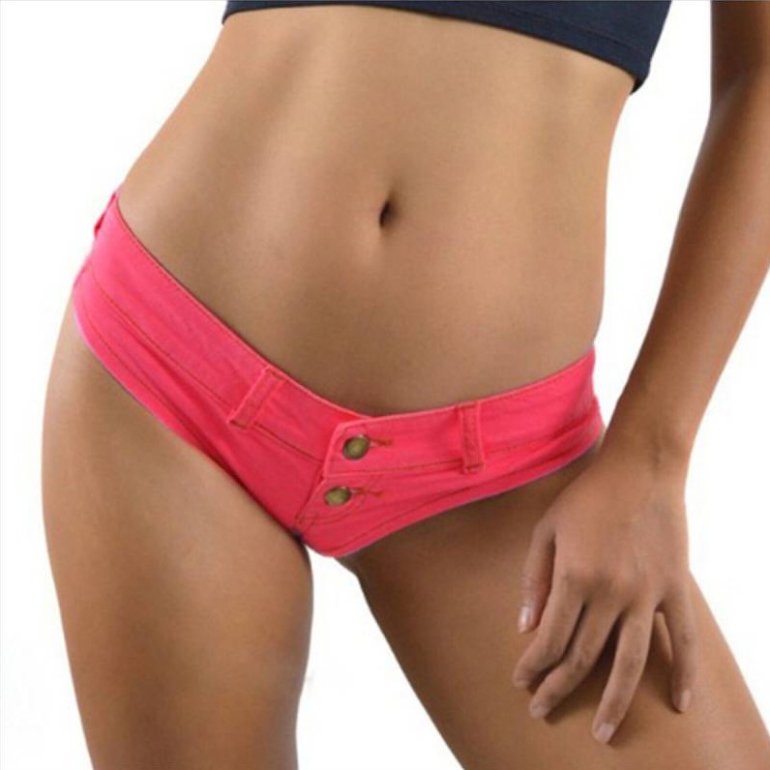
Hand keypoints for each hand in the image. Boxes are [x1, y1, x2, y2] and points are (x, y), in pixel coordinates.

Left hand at [511, 443, 696, 743]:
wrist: (640, 469)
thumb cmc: (586, 496)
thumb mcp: (546, 530)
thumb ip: (534, 580)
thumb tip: (525, 627)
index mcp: (574, 576)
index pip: (550, 638)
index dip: (533, 665)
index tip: (521, 682)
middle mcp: (610, 593)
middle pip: (583, 656)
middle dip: (558, 687)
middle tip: (543, 711)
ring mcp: (646, 594)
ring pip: (630, 662)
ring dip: (614, 701)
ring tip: (604, 734)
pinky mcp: (674, 589)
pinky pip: (683, 639)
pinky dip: (683, 673)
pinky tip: (679, 703)